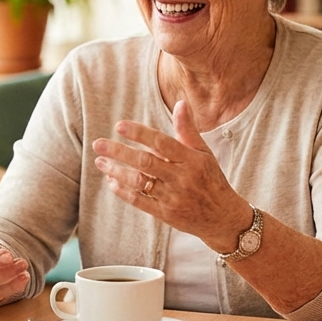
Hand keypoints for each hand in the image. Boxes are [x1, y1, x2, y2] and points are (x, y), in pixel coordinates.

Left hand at [92, 100, 250, 252]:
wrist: (222, 217)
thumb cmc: (211, 179)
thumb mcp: (204, 153)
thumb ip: (188, 130)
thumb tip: (180, 103)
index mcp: (191, 160)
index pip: (162, 143)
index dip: (140, 133)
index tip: (119, 126)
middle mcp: (181, 178)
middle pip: (146, 162)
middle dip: (120, 152)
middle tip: (99, 144)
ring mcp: (172, 197)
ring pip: (139, 182)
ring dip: (117, 171)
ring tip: (100, 161)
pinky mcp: (166, 214)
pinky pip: (140, 201)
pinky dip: (123, 191)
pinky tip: (111, 181)